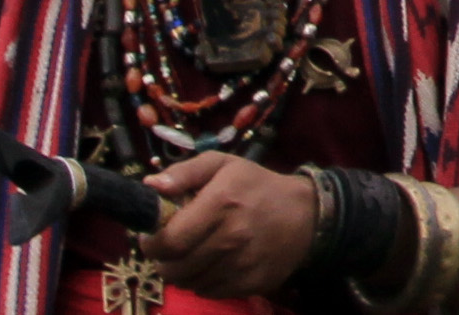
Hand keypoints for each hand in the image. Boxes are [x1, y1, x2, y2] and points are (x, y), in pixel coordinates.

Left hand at [145, 154, 328, 293]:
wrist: (307, 215)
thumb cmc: (257, 187)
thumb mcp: (224, 166)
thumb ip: (185, 172)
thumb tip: (150, 186)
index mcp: (222, 202)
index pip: (168, 241)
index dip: (152, 244)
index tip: (153, 237)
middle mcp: (232, 236)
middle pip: (173, 269)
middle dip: (165, 261)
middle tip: (173, 248)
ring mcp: (242, 264)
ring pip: (188, 283)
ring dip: (184, 272)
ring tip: (195, 254)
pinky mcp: (251, 283)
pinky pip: (209, 292)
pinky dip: (204, 281)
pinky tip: (215, 263)